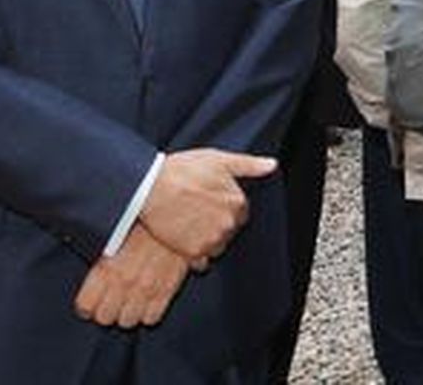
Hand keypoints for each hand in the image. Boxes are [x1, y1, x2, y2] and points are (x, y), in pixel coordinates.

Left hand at [74, 225, 188, 328]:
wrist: (177, 213)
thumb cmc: (143, 219)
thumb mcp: (112, 235)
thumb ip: (99, 259)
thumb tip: (87, 270)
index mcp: (106, 268)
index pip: (86, 306)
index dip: (86, 305)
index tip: (89, 301)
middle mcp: (125, 283)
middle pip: (105, 318)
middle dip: (105, 310)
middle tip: (109, 300)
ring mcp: (147, 289)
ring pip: (127, 322)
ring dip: (126, 313)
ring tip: (128, 301)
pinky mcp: (167, 290)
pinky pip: (152, 318)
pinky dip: (147, 313)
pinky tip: (146, 301)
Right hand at [139, 148, 275, 260]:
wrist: (150, 188)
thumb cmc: (182, 170)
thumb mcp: (219, 160)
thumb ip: (249, 165)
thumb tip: (272, 165)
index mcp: (237, 202)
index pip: (240, 213)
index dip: (225, 207)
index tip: (210, 202)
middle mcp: (229, 224)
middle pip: (229, 230)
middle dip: (217, 223)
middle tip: (197, 213)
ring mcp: (212, 240)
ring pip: (217, 247)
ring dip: (208, 240)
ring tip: (189, 226)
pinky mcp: (193, 253)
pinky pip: (202, 263)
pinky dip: (196, 256)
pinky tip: (184, 241)